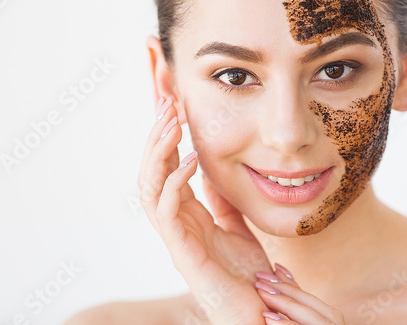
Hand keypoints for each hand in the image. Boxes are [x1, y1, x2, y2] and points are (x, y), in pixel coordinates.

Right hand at [138, 96, 272, 324]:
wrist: (256, 309)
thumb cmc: (246, 272)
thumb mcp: (236, 224)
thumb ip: (221, 200)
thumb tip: (213, 171)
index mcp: (186, 213)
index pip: (166, 168)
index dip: (166, 137)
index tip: (173, 106)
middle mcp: (174, 221)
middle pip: (151, 171)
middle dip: (155, 136)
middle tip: (165, 102)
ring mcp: (174, 235)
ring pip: (150, 186)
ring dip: (158, 151)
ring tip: (170, 121)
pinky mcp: (180, 250)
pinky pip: (167, 210)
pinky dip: (174, 181)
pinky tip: (189, 159)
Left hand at [255, 263, 344, 323]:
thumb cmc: (303, 324)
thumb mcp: (300, 313)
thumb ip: (294, 296)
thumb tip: (277, 268)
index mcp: (327, 316)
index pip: (305, 296)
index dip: (287, 281)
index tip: (270, 267)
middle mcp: (333, 323)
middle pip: (307, 302)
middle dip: (282, 289)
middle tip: (259, 279)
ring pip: (309, 315)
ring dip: (284, 304)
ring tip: (262, 294)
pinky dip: (286, 324)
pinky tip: (267, 318)